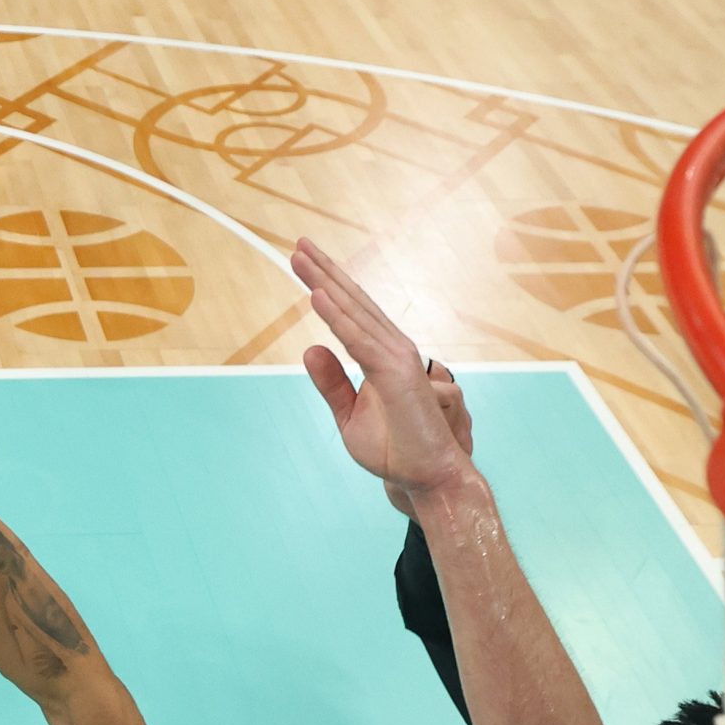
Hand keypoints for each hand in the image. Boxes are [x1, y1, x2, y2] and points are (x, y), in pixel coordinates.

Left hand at [291, 237, 474, 501]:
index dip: (327, 286)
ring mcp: (398, 358)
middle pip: (353, 302)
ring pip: (355, 314)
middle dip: (324, 271)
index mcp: (383, 356)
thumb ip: (332, 382)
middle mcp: (394, 349)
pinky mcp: (397, 375)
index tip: (302, 262)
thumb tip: (311, 347)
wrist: (427, 479)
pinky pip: (360, 341)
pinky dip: (338, 318)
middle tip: (298, 244)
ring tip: (302, 259)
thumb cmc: (397, 449)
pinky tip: (318, 297)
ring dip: (327, 284)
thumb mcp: (350, 415)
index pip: (351, 314)